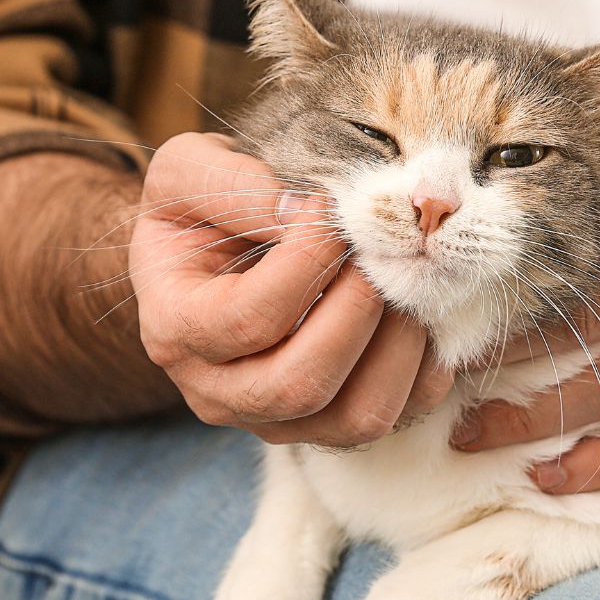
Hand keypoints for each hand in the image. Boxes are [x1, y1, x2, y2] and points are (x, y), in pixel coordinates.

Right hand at [130, 132, 452, 444]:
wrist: (207, 254)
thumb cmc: (199, 210)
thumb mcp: (188, 172)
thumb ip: (232, 183)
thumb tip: (304, 211)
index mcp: (175, 331)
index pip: (251, 318)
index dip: (307, 261)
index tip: (332, 206)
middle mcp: (218, 394)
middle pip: (301, 385)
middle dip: (357, 310)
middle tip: (377, 251)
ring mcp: (277, 421)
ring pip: (357, 418)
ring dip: (399, 346)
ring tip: (403, 281)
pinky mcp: (329, 427)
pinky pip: (397, 416)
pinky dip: (424, 368)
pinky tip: (417, 311)